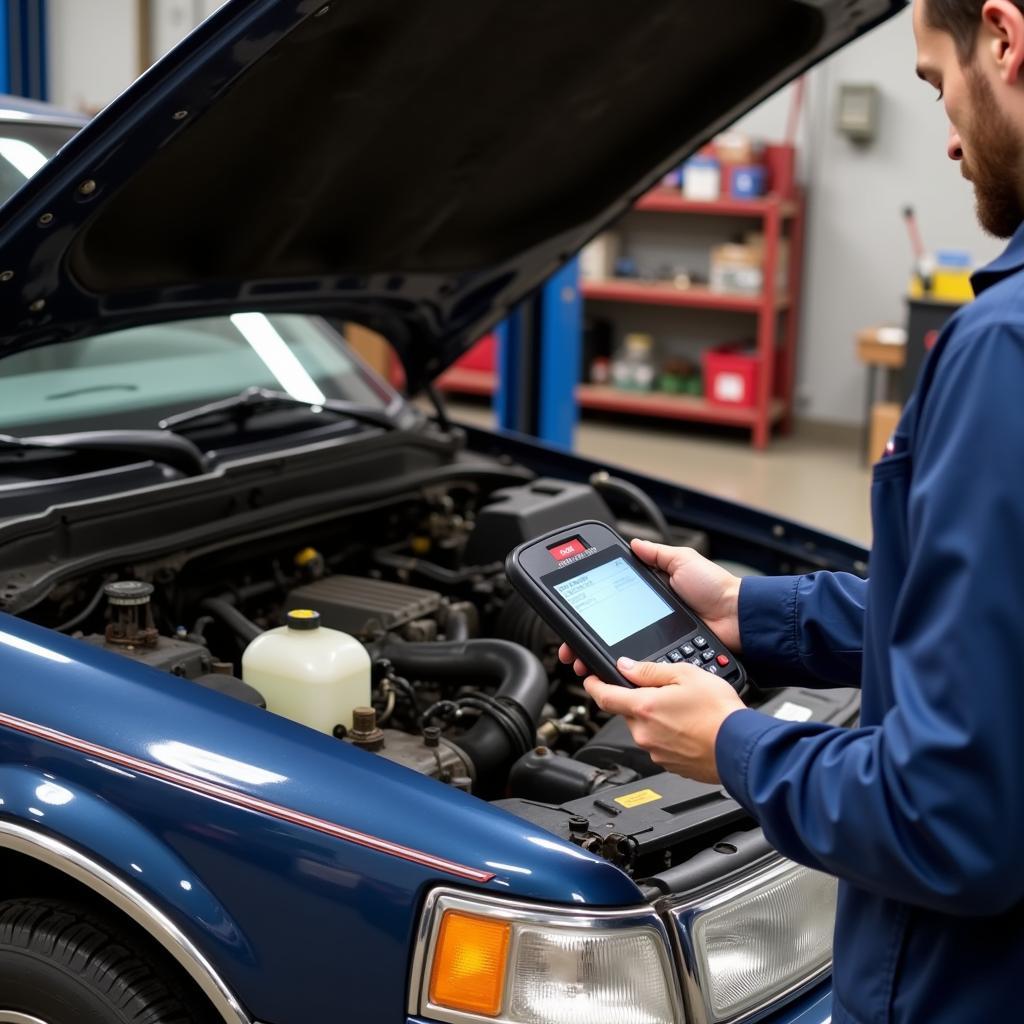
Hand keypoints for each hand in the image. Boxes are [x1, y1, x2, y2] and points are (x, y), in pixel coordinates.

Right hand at [558, 539, 741, 674]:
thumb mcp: (683, 561)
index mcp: (651, 597)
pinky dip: (622, 671)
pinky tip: (607, 673)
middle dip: (584, 643)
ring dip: (597, 660)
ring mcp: (657, 640)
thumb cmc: (716, 588)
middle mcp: (649, 620)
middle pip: (608, 634)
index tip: (572, 621)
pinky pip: (641, 667)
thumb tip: (634, 544)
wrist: (738, 618)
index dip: (589, 614)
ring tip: (582, 664)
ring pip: (620, 654)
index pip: (611, 605)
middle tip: (571, 651)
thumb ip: (657, 554)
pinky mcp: (668, 658)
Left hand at [583, 657, 744, 783]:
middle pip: (629, 712)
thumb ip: (650, 671)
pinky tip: (691, 728)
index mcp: (643, 708)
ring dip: (657, 718)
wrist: (741, 748)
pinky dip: (670, 735)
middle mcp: (644, 733)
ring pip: (646, 729)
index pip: (603, 696)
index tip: (590, 679)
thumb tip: (627, 667)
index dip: (593, 685)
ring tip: (687, 711)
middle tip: (667, 693)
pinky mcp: (669, 765)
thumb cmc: (719, 713)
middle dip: (640, 701)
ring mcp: (656, 752)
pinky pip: (661, 745)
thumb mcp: (685, 675)